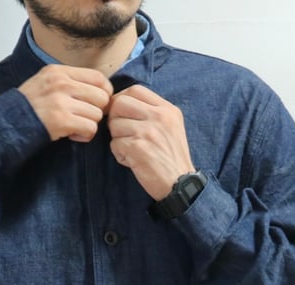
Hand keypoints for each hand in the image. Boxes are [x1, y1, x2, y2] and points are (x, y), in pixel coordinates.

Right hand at [18, 65, 113, 142]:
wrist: (9, 122)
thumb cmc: (30, 106)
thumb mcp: (47, 82)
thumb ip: (70, 82)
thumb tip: (99, 91)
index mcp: (60, 71)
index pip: (98, 77)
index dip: (104, 92)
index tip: (98, 103)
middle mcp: (62, 83)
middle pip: (102, 96)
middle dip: (98, 111)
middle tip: (85, 117)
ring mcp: (62, 101)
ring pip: (97, 114)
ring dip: (89, 124)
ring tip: (75, 126)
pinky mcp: (62, 120)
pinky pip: (90, 128)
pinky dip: (85, 135)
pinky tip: (73, 135)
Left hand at [108, 85, 194, 199]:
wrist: (180, 185)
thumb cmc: (172, 158)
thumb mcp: (171, 128)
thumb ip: (151, 113)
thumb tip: (121, 103)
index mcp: (167, 109)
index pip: (135, 90)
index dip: (121, 100)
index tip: (120, 114)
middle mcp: (159, 117)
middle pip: (120, 103)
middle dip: (114, 118)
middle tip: (121, 134)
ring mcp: (149, 132)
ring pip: (115, 125)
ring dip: (117, 139)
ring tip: (130, 150)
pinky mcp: (139, 148)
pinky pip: (115, 144)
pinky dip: (120, 155)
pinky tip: (132, 161)